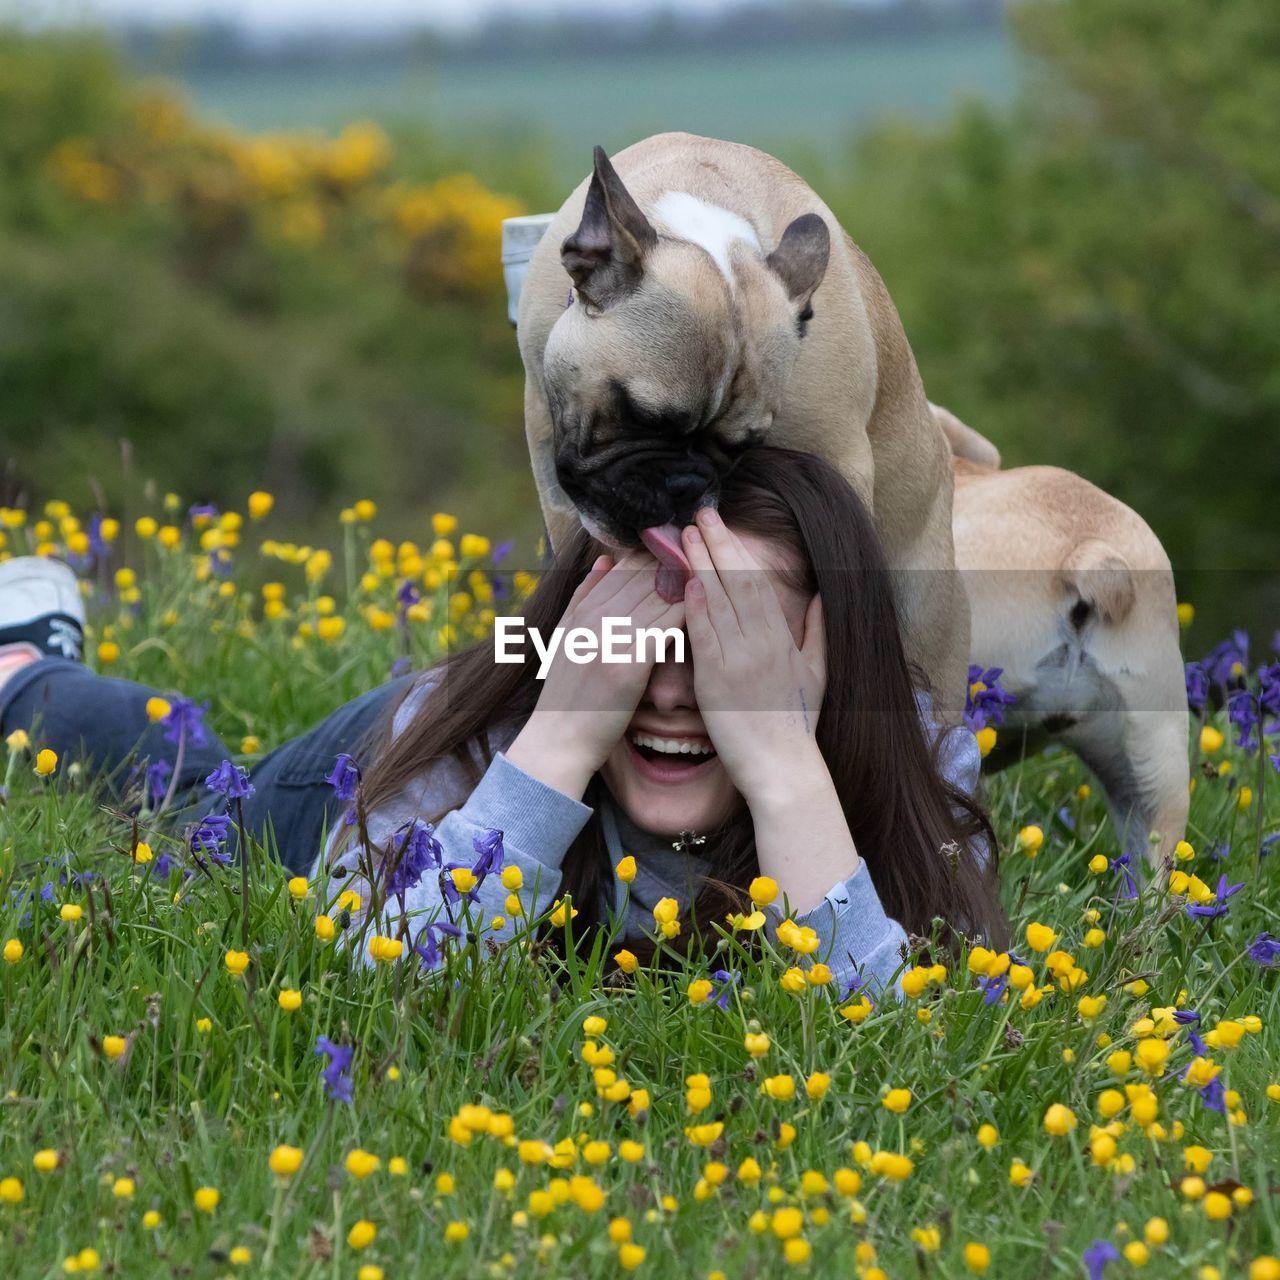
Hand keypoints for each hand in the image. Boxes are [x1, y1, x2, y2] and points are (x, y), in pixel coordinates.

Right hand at [506, 548, 684, 798]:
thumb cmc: (567, 693)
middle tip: (706, 552)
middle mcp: (595, 619)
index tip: (682, 547)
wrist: (559, 738)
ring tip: (715, 573)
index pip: (624, 567)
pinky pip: (665, 627)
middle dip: (676, 561)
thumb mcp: (564, 636)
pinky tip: (707, 607)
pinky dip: (687, 613)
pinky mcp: (629, 665)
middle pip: (644, 576)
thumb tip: (606, 559)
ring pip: (658, 596)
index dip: (655, 553)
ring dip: (688, 582)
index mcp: (582, 610)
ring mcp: (611, 640)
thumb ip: (583, 596)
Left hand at [681, 508, 826, 810]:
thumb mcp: (818, 671)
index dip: (737, 550)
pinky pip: (704, 634)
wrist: (783, 767)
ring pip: (719, 601)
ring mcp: (740, 659)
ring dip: (699, 564)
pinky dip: (694, 605)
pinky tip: (683, 582)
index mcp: (783, 638)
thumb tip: (819, 595)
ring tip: (682, 537)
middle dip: (717, 544)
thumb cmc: (797, 723)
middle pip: (737, 581)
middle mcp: (763, 643)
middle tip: (698, 515)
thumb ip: (818, 630)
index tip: (719, 527)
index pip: (757, 582)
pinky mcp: (718, 680)